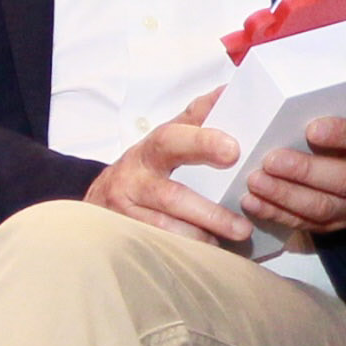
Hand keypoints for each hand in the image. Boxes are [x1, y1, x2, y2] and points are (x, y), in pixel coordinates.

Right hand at [81, 89, 257, 247]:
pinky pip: (157, 247)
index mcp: (150, 150)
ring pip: (165, 229)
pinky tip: (209, 255)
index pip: (173, 139)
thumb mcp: (169, 136)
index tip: (233, 150)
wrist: (103, 195)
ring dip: (201, 237)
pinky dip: (185, 252)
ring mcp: (126, 212)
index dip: (202, 142)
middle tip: (242, 225)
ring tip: (233, 242)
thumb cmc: (149, 164)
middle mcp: (134, 180)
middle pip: (171, 197)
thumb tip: (229, 89)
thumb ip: (198, 116)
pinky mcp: (124, 236)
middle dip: (209, 213)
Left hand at [244, 106, 345, 236]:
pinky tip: (251, 201)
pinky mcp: (335, 224)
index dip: (342, 134)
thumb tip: (284, 76)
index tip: (311, 128)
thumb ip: (330, 95)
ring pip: (322, 207)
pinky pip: (304, 224)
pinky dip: (275, 213)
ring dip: (285, 195)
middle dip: (304, 170)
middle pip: (344, 179)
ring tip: (254, 181)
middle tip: (270, 159)